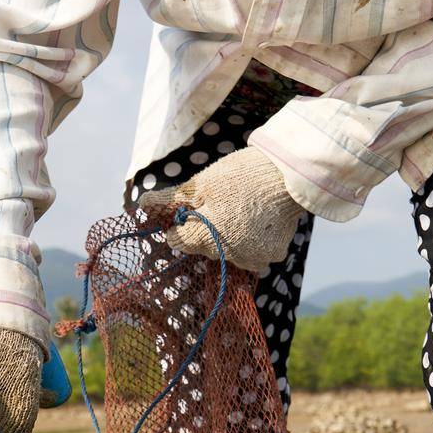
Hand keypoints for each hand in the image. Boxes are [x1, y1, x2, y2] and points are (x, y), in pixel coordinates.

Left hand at [136, 146, 304, 273]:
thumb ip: (171, 200)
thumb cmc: (241, 175)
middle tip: (223, 202)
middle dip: (207, 229)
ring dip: (231, 237)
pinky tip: (260, 218)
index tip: (193, 207)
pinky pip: (255, 252)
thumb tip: (141, 205)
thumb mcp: (201, 183)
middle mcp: (228, 257)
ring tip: (244, 209)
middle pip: (205, 247)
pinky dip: (253, 239)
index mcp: (206, 240)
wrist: (291, 173)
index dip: (180, 223)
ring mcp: (253, 259)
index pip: (177, 241)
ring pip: (230, 252)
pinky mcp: (274, 256)